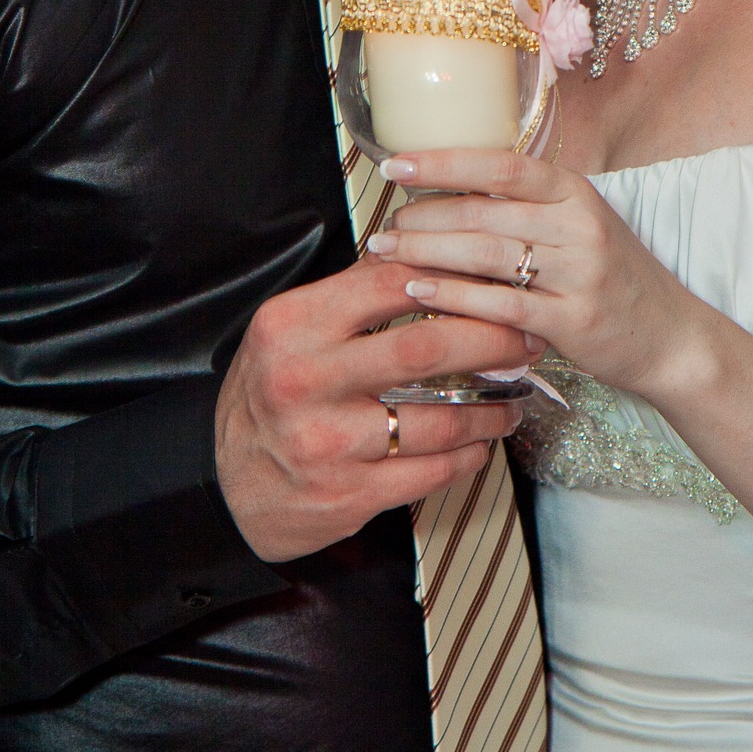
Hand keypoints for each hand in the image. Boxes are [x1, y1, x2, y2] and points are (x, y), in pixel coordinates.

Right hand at [215, 258, 534, 561]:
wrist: (227, 487)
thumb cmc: (269, 397)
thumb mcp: (290, 332)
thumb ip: (352, 297)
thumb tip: (429, 257)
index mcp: (292, 326)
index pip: (388, 283)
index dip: (453, 278)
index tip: (494, 280)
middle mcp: (305, 382)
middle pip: (423, 350)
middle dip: (490, 341)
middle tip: (525, 338)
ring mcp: (327, 443)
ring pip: (438, 420)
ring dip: (490, 410)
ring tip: (512, 399)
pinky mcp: (348, 495)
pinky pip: (430, 472)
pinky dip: (468, 456)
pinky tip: (480, 443)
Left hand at [369, 149, 688, 396]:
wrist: (672, 336)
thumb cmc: (612, 278)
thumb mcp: (578, 227)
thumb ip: (525, 209)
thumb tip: (446, 194)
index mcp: (574, 192)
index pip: (500, 167)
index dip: (443, 163)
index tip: (396, 165)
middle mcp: (579, 225)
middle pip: (484, 213)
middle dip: (422, 218)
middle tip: (382, 228)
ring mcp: (580, 272)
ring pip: (486, 255)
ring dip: (427, 254)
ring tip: (386, 255)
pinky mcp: (575, 319)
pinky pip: (501, 304)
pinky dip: (455, 297)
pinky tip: (420, 292)